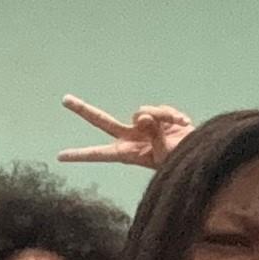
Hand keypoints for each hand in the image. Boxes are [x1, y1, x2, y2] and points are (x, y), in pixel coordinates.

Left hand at [57, 95, 193, 171]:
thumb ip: (152, 133)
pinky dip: (171, 115)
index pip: (99, 153)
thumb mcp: (164, 153)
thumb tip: (142, 115)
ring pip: (141, 111)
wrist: (199, 150)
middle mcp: (130, 137)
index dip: (80, 155)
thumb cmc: (179, 160)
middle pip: (101, 121)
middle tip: (64, 99)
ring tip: (175, 127)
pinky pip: (159, 108)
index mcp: (127, 153)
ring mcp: (142, 125)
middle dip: (83, 110)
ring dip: (160, 117)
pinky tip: (181, 123)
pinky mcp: (155, 116)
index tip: (60, 157)